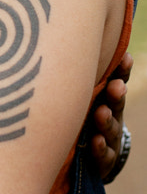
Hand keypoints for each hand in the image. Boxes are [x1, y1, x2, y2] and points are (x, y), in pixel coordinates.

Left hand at [89, 51, 131, 181]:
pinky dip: (101, 148)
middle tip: (115, 86)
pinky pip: (103, 155)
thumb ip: (78, 70)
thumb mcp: (82, 92)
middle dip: (116, 94)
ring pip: (111, 129)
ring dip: (107, 121)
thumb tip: (68, 33)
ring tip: (102, 113)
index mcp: (105, 96)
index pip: (117, 81)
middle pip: (116, 103)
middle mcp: (110, 115)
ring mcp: (109, 138)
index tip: (125, 58)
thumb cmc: (80, 114)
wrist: (89, 156)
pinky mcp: (103, 160)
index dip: (122, 71)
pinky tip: (97, 141)